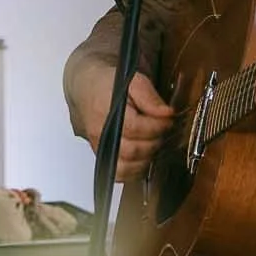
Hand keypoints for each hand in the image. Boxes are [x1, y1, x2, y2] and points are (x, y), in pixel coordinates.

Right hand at [69, 63, 173, 178]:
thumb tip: (166, 113)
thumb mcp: (132, 80)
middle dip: (154, 141)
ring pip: (127, 167)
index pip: (135, 128)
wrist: (88, 90)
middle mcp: (100, 134)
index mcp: (105, 112)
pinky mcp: (104, 158)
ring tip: (153, 140)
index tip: (168, 120)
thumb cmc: (109, 86)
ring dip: (147, 157)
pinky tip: (144, 154)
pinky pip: (121, 175)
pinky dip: (136, 170)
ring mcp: (101, 148)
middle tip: (162, 130)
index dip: (157, 126)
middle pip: (133, 150)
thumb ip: (150, 96)